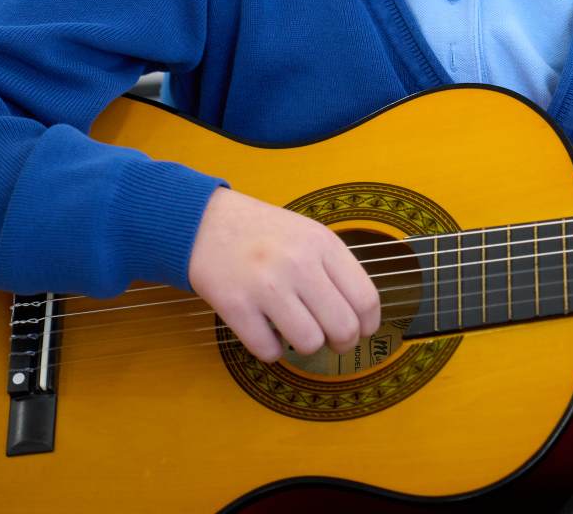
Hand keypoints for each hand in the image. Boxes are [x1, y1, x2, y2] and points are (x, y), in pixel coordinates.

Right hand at [186, 185, 380, 362]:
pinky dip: (271, 350)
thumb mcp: (308, 234)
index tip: (361, 331)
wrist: (204, 222)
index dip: (368, 326)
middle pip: (344, 328)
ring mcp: (266, 285)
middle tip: (331, 340)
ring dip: (305, 346)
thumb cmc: (263, 233)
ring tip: (295, 330)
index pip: (366, 299)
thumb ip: (335, 269)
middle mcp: (299, 263)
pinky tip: (266, 331)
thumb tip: (362, 317)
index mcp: (323, 243)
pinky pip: (269, 351)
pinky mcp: (235, 305)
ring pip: (309, 344)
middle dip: (342, 344)